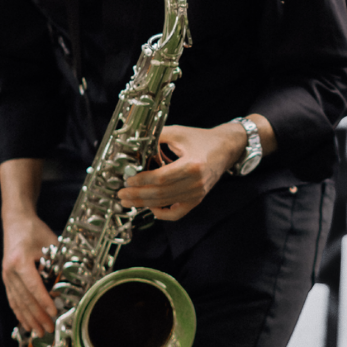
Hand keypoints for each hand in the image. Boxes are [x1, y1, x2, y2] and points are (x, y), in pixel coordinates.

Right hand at [1, 210, 58, 335]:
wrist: (16, 221)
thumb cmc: (35, 231)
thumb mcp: (51, 245)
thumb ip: (56, 265)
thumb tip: (65, 287)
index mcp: (20, 261)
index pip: (34, 287)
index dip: (44, 302)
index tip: (54, 313)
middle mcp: (10, 271)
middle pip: (25, 299)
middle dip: (38, 316)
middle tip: (49, 329)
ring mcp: (6, 276)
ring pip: (17, 302)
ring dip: (29, 319)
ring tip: (39, 332)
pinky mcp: (7, 279)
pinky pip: (12, 299)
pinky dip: (19, 313)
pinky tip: (25, 323)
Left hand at [118, 123, 243, 221]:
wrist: (226, 148)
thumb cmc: (201, 139)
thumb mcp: (178, 133)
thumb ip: (156, 138)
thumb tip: (134, 147)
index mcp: (192, 165)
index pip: (161, 178)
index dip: (142, 180)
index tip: (128, 179)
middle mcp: (196, 183)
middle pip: (161, 194)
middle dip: (138, 195)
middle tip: (121, 193)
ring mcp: (197, 193)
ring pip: (165, 204)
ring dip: (144, 203)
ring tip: (128, 200)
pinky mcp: (197, 199)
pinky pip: (178, 213)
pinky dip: (162, 213)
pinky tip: (151, 208)